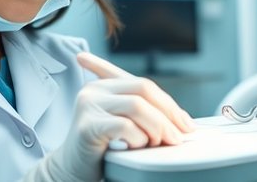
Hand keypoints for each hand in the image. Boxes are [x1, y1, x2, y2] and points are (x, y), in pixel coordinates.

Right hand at [23, 52, 195, 181]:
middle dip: (168, 114)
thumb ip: (145, 114)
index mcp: (104, 86)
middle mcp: (94, 90)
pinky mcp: (88, 126)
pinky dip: (138, 138)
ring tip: (157, 143)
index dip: (169, 104)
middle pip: (143, 89)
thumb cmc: (101, 151)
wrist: (70, 172)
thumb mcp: (125, 125)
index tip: (186, 124)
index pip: (144, 85)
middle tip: (178, 137)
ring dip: (156, 127)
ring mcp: (89, 105)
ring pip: (137, 105)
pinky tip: (136, 148)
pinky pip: (125, 126)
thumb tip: (183, 120)